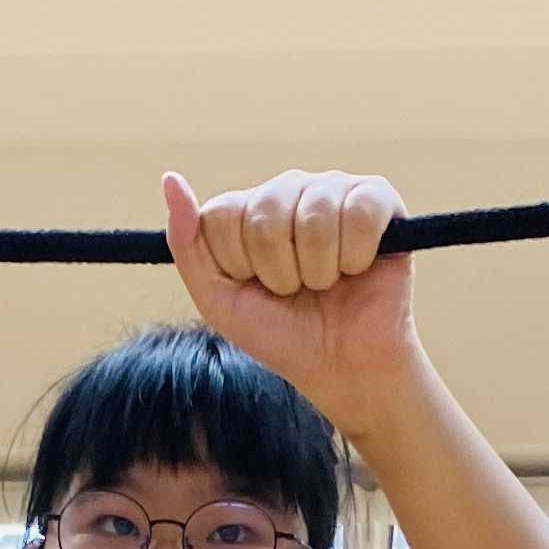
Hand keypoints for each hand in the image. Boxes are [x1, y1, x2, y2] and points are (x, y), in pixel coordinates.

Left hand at [162, 169, 419, 439]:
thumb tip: (170, 179)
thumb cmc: (283, 335)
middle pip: (265, 215)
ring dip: (318, 271)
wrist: (343, 368)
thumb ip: (187, 243)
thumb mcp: (219, 300)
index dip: (239, 266)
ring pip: (313, 217)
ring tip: (327, 283)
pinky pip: (358, 214)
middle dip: (279, 273)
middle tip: (296, 291)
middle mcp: (288, 189)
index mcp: (247, 209)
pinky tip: (357, 268)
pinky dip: (355, 258)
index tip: (257, 288)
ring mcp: (333, 189)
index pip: (222, 215)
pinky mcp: (378, 198)